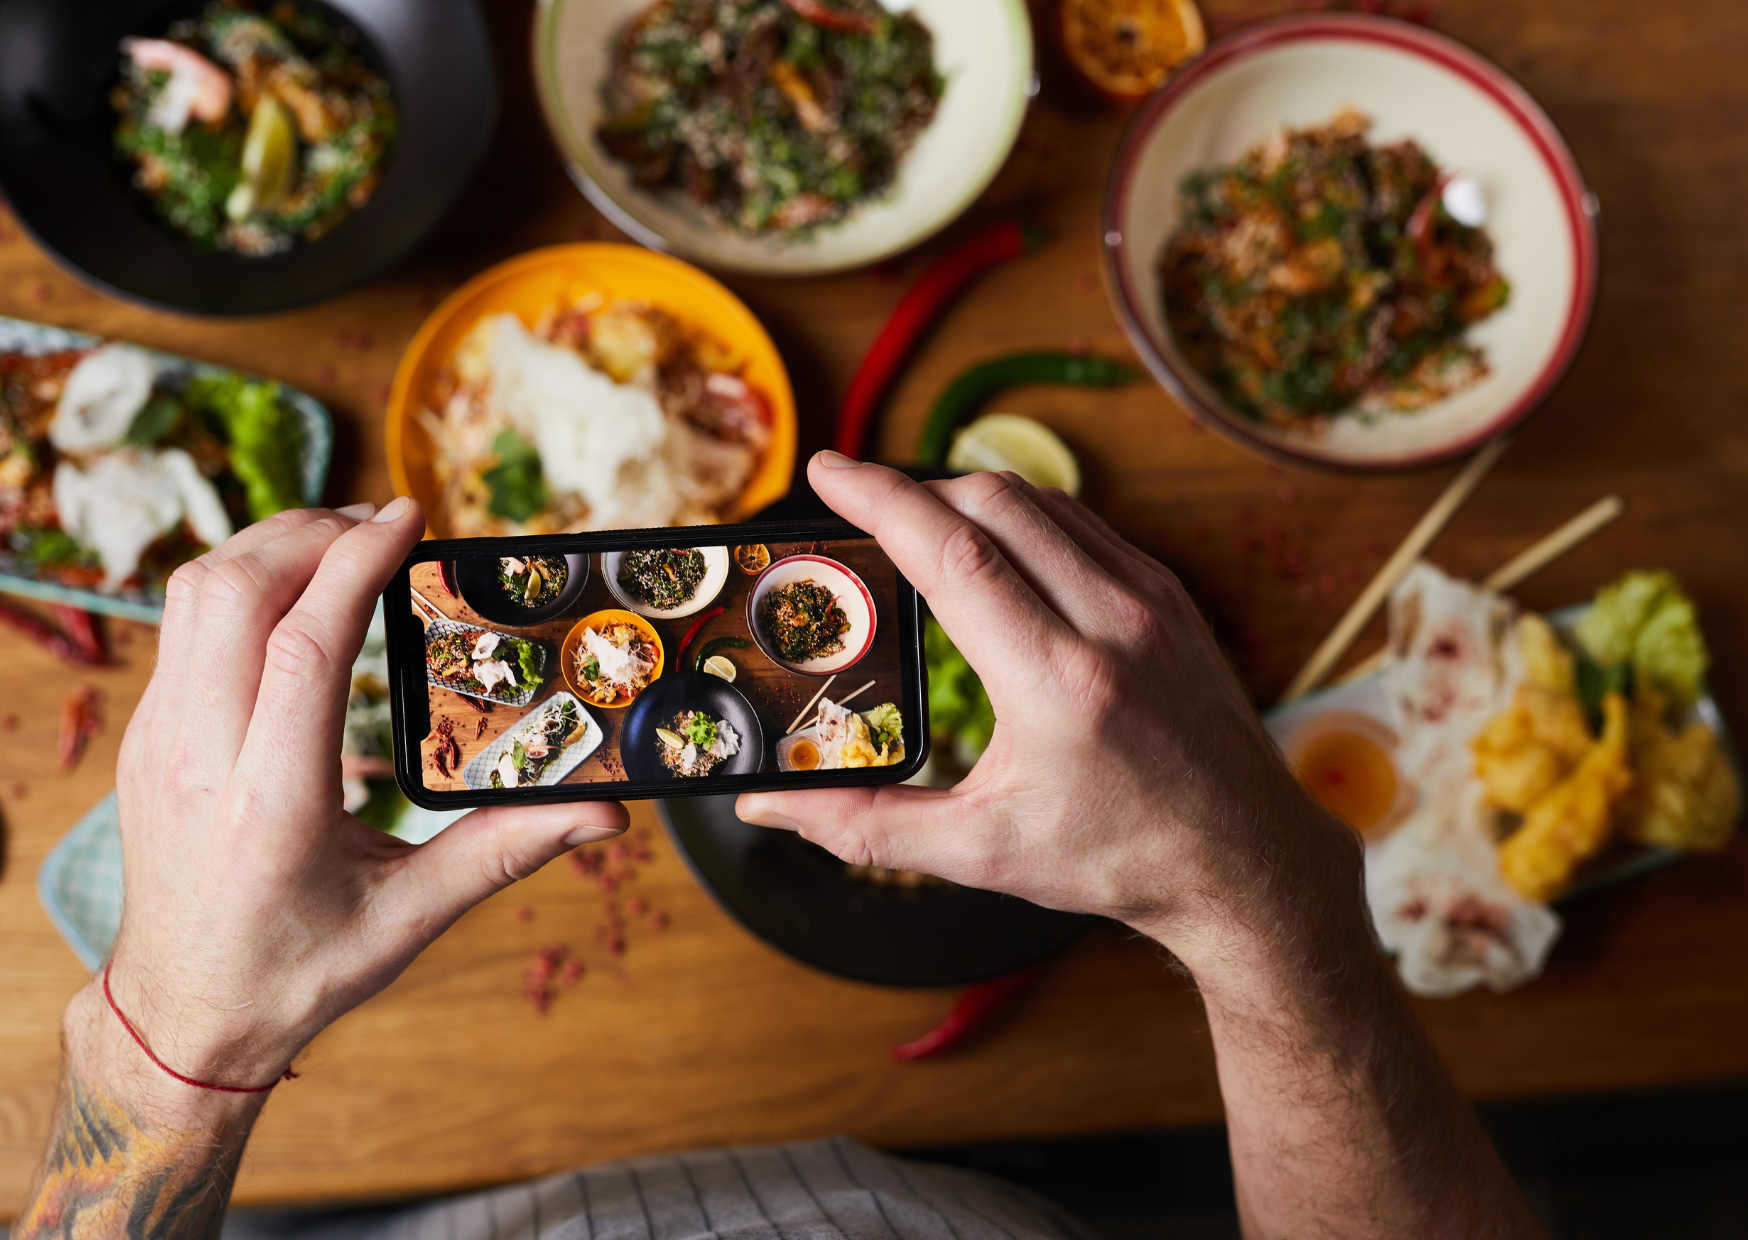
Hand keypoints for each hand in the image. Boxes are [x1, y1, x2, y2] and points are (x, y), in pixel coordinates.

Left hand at [96, 499, 627, 1089]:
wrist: (182, 1016)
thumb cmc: (296, 972)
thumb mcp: (409, 918)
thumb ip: (506, 851)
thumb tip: (605, 814)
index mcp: (269, 805)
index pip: (306, 644)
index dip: (356, 562)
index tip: (407, 517)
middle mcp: (197, 759)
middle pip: (233, 592)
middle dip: (310, 532)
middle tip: (383, 523)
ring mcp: (156, 742)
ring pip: (193, 595)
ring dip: (268, 547)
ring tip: (342, 541)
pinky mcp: (144, 736)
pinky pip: (180, 625)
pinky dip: (239, 582)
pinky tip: (294, 592)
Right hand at [737, 455, 1360, 970]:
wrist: (1244, 859)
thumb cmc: (1117, 858)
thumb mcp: (981, 852)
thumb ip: (864, 826)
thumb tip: (765, 807)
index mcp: (1059, 684)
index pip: (954, 553)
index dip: (880, 498)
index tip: (825, 470)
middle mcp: (1111, 622)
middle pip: (992, 503)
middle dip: (911, 488)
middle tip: (854, 501)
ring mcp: (1150, 599)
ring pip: (1038, 501)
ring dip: (964, 497)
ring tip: (911, 523)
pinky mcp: (1167, 594)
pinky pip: (1079, 522)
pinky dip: (1020, 517)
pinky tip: (987, 548)